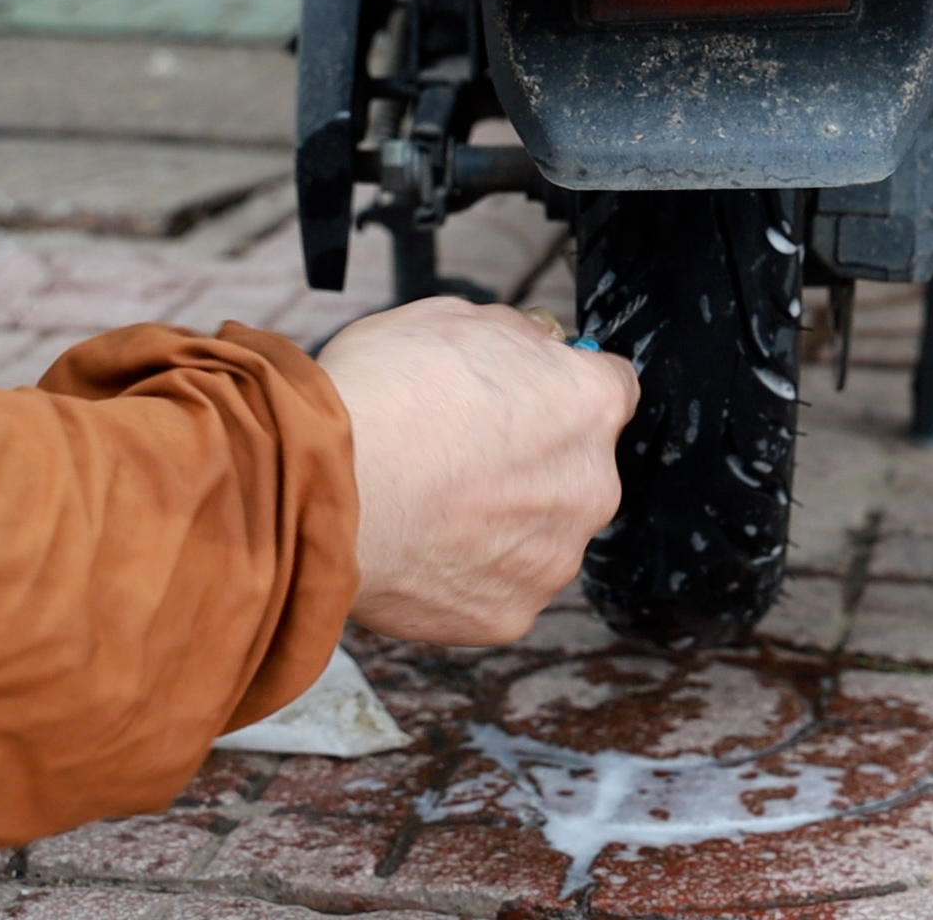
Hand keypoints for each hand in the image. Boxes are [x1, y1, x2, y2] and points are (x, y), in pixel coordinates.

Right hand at [316, 298, 638, 644]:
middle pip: (577, 473)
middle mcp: (593, 486)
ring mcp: (554, 558)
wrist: (323, 484)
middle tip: (458, 459)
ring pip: (539, 537)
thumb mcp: (451, 319)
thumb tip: (535, 341)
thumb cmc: (380, 393)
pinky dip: (466, 577)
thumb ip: (512, 335)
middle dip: (530, 465)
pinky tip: (419, 551)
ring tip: (428, 509)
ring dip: (501, 526)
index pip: (609, 390)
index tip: (524, 399)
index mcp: (590, 404)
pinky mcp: (510, 614)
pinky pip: (498, 590)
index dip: (559, 392)